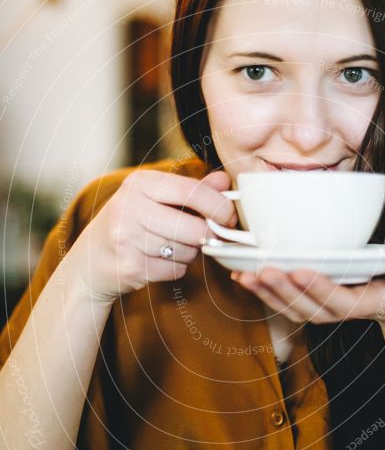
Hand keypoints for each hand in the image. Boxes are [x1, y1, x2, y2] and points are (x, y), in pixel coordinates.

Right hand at [71, 169, 237, 303]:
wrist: (90, 262)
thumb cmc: (130, 225)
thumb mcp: (155, 199)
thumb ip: (192, 190)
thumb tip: (224, 180)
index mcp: (139, 183)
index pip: (191, 191)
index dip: (218, 205)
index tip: (229, 216)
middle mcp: (129, 207)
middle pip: (192, 227)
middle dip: (205, 236)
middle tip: (205, 236)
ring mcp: (127, 238)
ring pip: (186, 250)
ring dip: (189, 253)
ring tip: (170, 247)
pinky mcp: (130, 266)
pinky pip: (175, 270)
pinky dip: (176, 268)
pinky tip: (159, 261)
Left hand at [231, 248, 384, 333]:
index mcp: (373, 302)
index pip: (342, 301)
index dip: (319, 289)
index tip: (298, 270)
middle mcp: (347, 309)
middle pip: (310, 308)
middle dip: (285, 291)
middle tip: (262, 269)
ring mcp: (330, 308)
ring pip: (294, 309)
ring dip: (268, 295)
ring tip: (245, 275)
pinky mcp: (318, 302)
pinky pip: (288, 303)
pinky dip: (265, 293)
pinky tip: (244, 277)